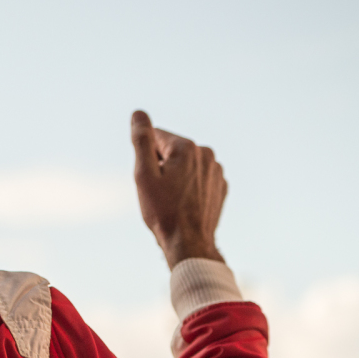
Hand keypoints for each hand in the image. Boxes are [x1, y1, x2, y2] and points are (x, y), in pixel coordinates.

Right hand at [131, 110, 226, 267]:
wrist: (189, 243)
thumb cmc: (164, 211)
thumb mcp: (144, 174)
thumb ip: (142, 140)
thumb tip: (138, 114)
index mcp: (187, 147)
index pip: (155, 137)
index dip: (145, 158)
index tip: (150, 180)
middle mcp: (206, 154)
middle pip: (171, 151)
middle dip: (160, 167)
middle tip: (158, 193)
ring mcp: (216, 171)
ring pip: (184, 165)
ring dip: (174, 177)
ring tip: (172, 201)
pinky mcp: (220, 186)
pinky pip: (197, 179)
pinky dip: (187, 187)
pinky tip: (184, 205)